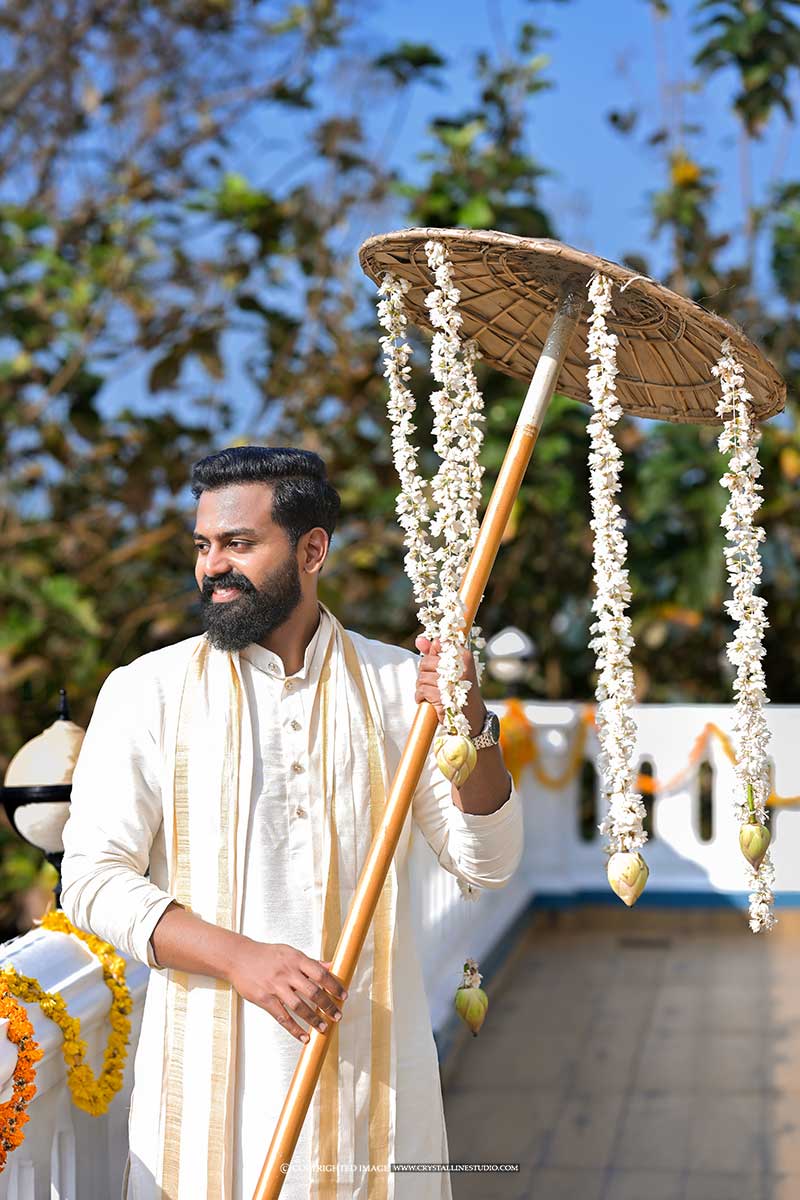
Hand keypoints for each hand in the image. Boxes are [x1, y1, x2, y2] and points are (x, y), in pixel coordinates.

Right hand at [228, 940, 347, 1043]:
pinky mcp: (264, 999)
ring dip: (314, 1019)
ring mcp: (275, 987)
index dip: (334, 986)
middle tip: (337, 1016)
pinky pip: (282, 1017)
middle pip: (313, 992)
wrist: (239, 957)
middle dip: (328, 1006)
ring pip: (299, 1006)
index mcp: (296, 959)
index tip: (343, 996)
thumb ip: (310, 962)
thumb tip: (330, 966)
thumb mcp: (289, 952)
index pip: (321, 974)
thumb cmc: (265, 954)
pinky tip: (303, 1037)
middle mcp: (287, 973)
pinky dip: (294, 1029)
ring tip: (324, 1028)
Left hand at [414, 634, 484, 734]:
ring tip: (431, 693)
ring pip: (422, 677)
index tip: (436, 668)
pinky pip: (422, 690)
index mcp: (465, 656)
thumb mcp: (451, 669)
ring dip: (422, 687)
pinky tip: (428, 701)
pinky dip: (421, 696)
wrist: (473, 717)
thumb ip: (435, 653)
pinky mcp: (443, 696)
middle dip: (424, 673)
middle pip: (426, 661)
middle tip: (432, 683)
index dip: (432, 656)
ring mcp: (452, 681)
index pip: (439, 644)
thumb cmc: (460, 690)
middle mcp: (460, 666)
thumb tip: (419, 639)